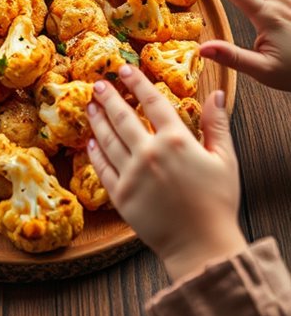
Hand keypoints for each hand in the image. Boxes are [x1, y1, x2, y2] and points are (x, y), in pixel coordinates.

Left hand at [86, 65, 245, 281]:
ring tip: (90, 106)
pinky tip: (91, 142)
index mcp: (176, 140)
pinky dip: (95, 153)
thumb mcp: (225, 159)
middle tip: (97, 83)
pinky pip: (102, 168)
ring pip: (108, 139)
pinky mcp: (120, 195)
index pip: (152, 102)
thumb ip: (217, 124)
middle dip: (108, 97)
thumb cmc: (218, 203)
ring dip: (97, 120)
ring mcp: (132, 174)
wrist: (201, 245)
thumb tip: (215, 94)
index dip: (137, 83)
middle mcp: (150, 153)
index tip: (124, 70)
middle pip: (123, 117)